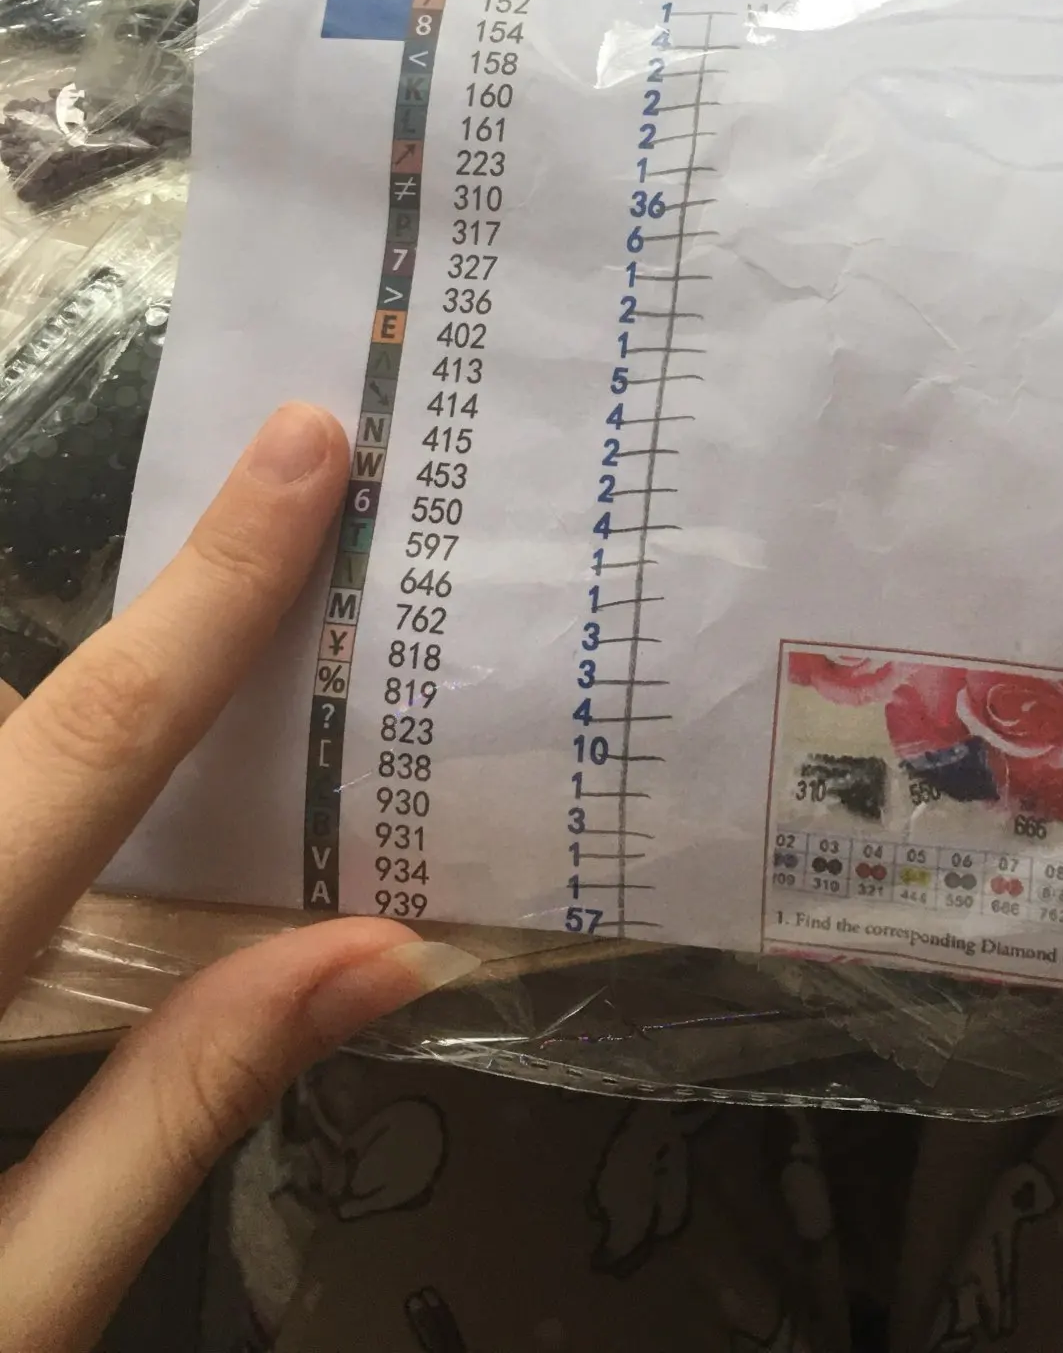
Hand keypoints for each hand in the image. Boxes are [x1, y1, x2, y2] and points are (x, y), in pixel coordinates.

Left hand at [0, 404, 474, 1352]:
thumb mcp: (20, 1306)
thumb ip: (182, 1103)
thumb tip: (381, 949)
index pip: (97, 736)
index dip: (219, 585)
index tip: (306, 440)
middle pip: (7, 723)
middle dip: (114, 677)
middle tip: (244, 621)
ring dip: (36, 745)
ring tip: (131, 793)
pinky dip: (16, 782)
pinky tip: (44, 868)